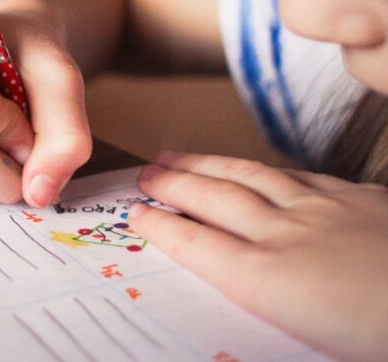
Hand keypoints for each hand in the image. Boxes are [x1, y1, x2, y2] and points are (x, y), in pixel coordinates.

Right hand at [130, 152, 387, 361]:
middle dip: (174, 184)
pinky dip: (267, 169)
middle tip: (145, 173)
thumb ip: (269, 307)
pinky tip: (260, 168)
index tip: (135, 213)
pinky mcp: (362, 201)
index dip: (162, 226)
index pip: (198, 245)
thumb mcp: (309, 343)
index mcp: (270, 281)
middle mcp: (288, 237)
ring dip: (209, 166)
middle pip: (216, 200)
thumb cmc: (378, 335)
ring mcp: (326, 211)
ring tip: (180, 157)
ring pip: (252, 177)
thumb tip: (242, 290)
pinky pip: (300, 175)